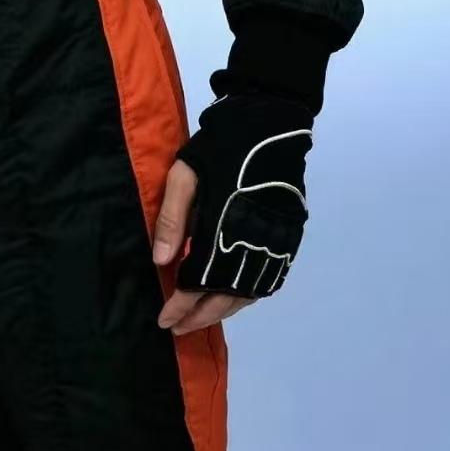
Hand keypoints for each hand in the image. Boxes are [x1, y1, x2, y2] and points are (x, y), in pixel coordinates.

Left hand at [152, 91, 315, 335]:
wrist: (269, 123)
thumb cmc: (219, 146)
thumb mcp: (184, 174)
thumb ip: (173, 219)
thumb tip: (160, 263)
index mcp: (226, 226)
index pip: (201, 279)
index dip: (182, 303)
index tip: (164, 319)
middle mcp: (255, 241)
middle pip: (228, 293)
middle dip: (200, 315)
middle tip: (177, 327)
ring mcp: (276, 241)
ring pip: (250, 292)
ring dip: (224, 310)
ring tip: (200, 318)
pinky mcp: (289, 237)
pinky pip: (269, 279)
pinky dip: (249, 295)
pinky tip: (232, 298)